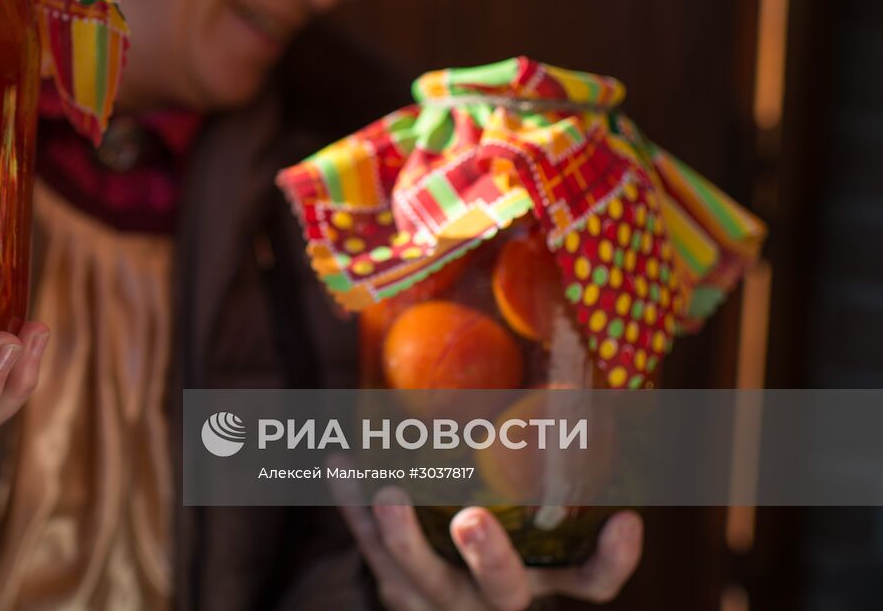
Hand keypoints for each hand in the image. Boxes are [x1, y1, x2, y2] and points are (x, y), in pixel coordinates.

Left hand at [340, 490, 641, 610]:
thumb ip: (548, 470)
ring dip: (402, 536)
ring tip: (387, 492)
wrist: (438, 593)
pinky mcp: (394, 584)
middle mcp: (495, 597)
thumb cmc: (503, 535)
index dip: (611, 561)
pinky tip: (339, 462)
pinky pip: (366, 547)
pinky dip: (351, 505)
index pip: (589, 584)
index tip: (626, 520)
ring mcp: (440, 596)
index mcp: (541, 580)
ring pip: (420, 574)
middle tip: (472, 519)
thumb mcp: (533, 523)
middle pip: (503, 590)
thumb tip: (573, 376)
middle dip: (490, 557)